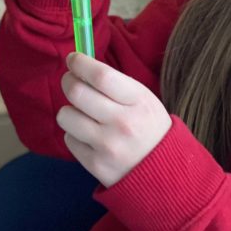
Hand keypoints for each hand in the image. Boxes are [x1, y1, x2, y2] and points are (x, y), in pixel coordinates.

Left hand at [56, 52, 171, 187]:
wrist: (165, 172)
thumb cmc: (148, 126)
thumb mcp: (143, 99)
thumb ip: (114, 82)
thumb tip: (79, 65)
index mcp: (138, 101)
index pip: (101, 75)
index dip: (81, 63)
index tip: (73, 59)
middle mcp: (122, 123)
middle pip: (77, 93)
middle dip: (68, 81)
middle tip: (70, 81)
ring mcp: (108, 146)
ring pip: (66, 116)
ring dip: (69, 110)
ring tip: (82, 113)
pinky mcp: (95, 165)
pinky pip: (69, 139)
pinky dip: (74, 133)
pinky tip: (89, 136)